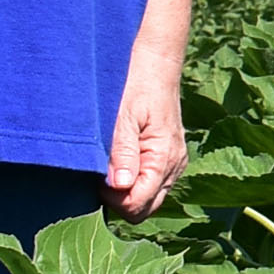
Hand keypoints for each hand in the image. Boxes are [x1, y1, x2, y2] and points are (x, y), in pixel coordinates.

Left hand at [103, 49, 190, 218]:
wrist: (155, 64)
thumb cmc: (136, 85)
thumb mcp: (123, 117)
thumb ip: (123, 153)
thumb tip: (120, 186)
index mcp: (164, 158)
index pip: (137, 205)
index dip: (112, 199)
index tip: (98, 177)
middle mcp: (175, 165)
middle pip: (144, 209)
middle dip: (120, 201)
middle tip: (102, 174)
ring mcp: (175, 163)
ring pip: (149, 199)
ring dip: (127, 192)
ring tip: (112, 164)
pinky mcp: (170, 158)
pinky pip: (153, 185)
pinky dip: (135, 181)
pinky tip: (122, 160)